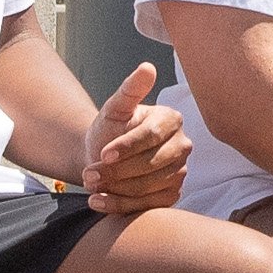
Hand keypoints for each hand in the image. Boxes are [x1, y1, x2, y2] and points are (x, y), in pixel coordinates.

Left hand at [80, 62, 188, 214]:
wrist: (103, 159)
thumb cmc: (110, 130)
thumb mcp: (114, 109)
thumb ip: (129, 90)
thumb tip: (147, 67)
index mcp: (171, 120)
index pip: (152, 135)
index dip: (127, 146)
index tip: (104, 153)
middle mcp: (182, 146)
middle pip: (152, 164)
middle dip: (118, 171)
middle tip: (89, 175)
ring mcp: (180, 172)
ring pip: (150, 186)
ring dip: (116, 189)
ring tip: (91, 186)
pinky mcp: (172, 195)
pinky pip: (148, 205)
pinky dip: (121, 206)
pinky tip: (98, 202)